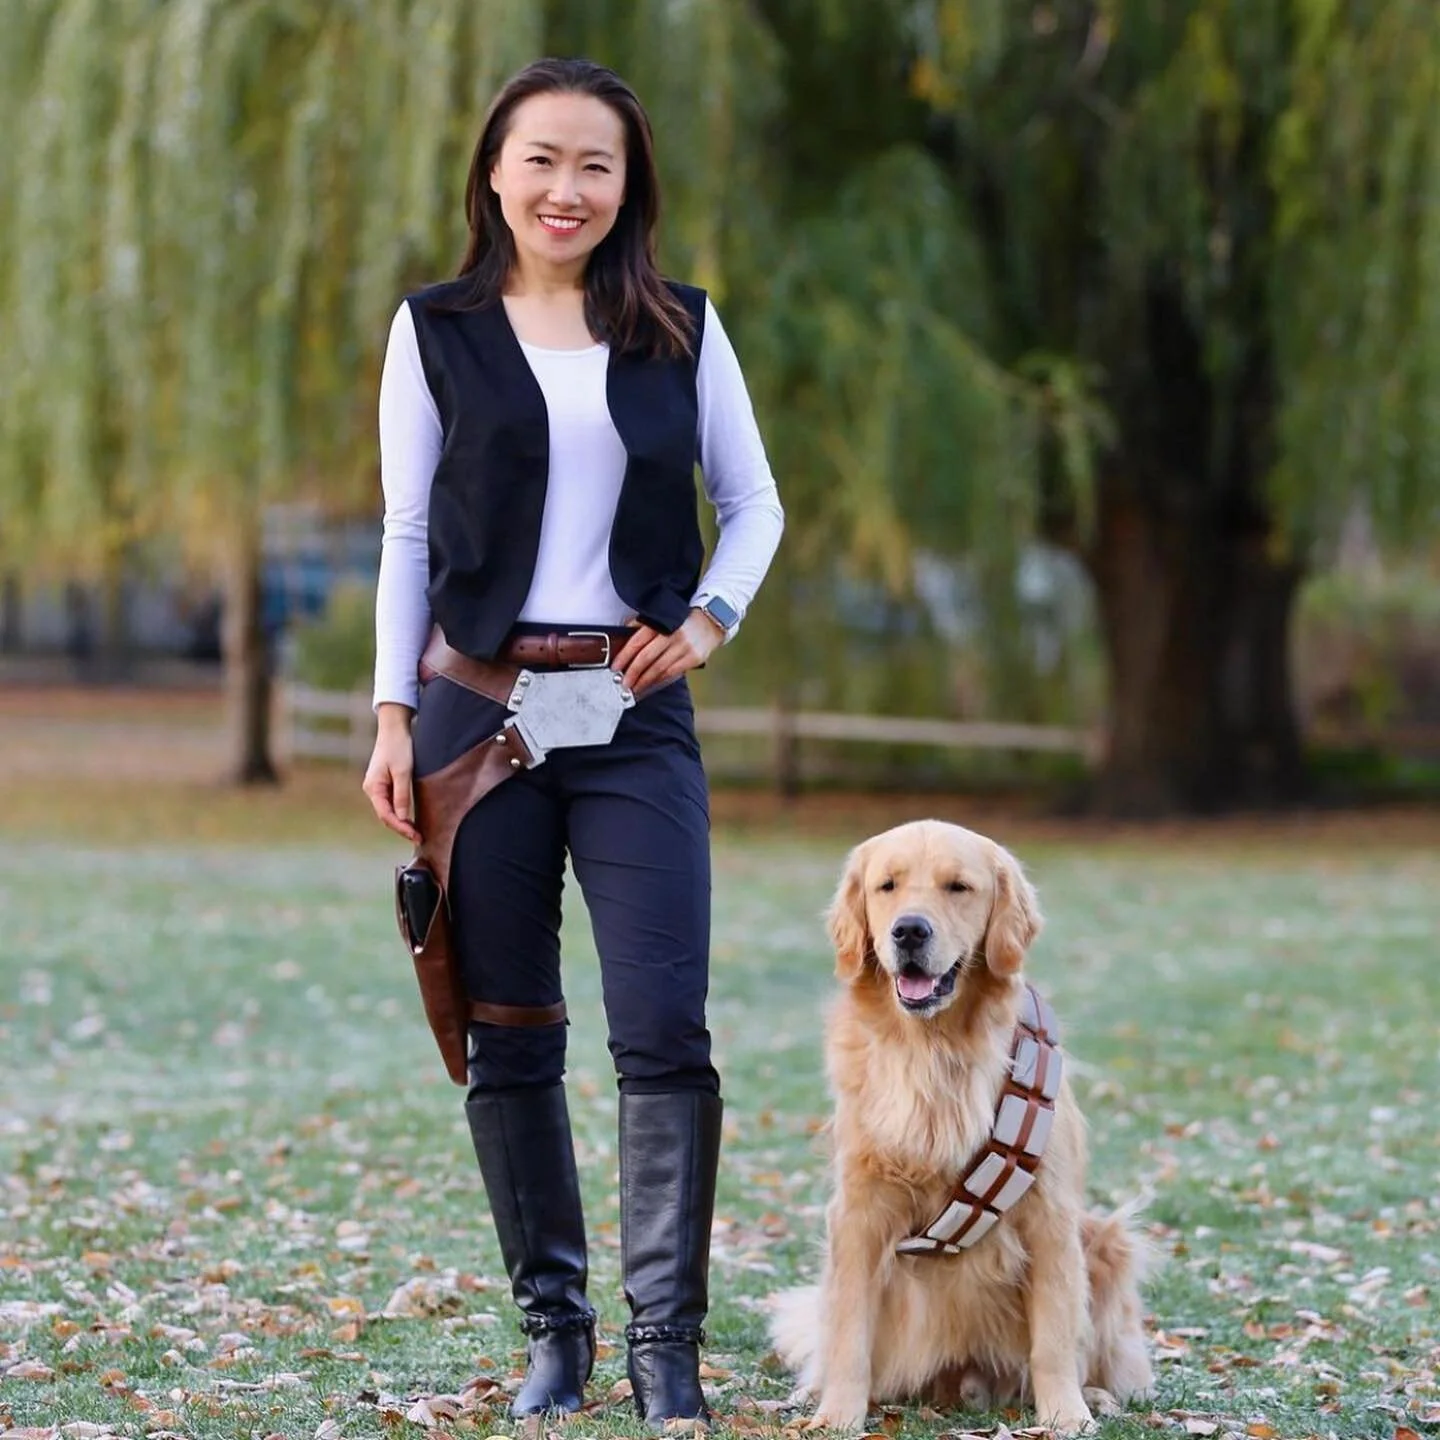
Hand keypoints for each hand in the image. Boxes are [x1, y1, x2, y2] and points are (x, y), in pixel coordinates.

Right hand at [362, 704, 421, 844]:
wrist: (394, 728)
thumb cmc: (398, 747)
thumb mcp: (403, 771)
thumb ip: (402, 795)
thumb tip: (402, 818)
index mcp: (373, 787)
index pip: (386, 815)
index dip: (400, 828)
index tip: (415, 836)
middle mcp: (372, 789)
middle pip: (386, 815)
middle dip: (402, 828)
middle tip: (419, 838)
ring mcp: (377, 787)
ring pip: (389, 810)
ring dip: (402, 822)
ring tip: (417, 833)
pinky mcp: (385, 783)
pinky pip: (392, 803)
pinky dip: (401, 812)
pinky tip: (411, 819)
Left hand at [611, 609, 722, 698]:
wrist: (710, 622)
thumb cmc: (681, 621)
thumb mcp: (661, 617)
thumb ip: (642, 625)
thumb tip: (622, 637)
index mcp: (661, 622)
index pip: (637, 641)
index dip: (624, 656)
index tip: (615, 667)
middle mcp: (672, 634)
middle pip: (646, 657)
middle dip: (632, 673)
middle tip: (623, 683)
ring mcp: (684, 647)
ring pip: (659, 668)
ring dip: (644, 680)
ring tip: (634, 688)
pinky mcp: (693, 658)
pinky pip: (672, 672)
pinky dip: (659, 680)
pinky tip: (651, 684)